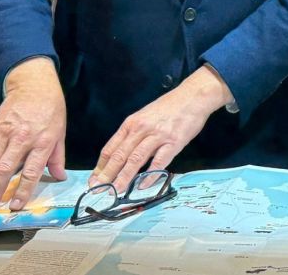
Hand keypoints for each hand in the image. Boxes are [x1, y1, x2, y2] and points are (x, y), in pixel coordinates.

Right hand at [0, 58, 66, 210]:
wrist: (33, 85)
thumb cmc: (50, 109)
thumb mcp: (60, 132)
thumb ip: (58, 157)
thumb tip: (60, 177)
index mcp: (42, 141)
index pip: (31, 171)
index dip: (22, 190)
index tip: (15, 206)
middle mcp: (22, 139)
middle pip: (5, 169)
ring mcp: (5, 133)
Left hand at [91, 66, 230, 192]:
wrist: (193, 96)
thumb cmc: (169, 107)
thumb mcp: (145, 116)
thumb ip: (134, 134)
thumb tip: (123, 156)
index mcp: (131, 123)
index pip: (111, 148)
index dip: (101, 166)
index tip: (94, 180)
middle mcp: (141, 129)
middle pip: (120, 155)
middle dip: (107, 175)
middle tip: (98, 190)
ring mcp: (157, 136)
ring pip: (136, 159)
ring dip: (124, 177)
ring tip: (116, 191)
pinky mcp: (174, 142)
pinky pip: (159, 161)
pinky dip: (150, 175)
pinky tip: (143, 185)